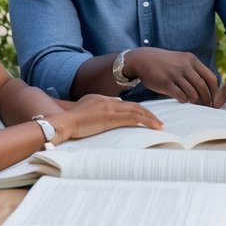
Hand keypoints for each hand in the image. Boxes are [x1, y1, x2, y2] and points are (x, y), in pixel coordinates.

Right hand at [47, 93, 161, 142]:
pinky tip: (151, 126)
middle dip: (148, 114)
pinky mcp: (110, 118)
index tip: (147, 116)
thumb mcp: (87, 107)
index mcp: (105, 99)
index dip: (139, 110)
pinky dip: (143, 122)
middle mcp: (110, 102)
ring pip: (136, 112)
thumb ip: (99, 106)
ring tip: (159, 125)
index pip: (127, 104)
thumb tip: (112, 109)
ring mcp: (111, 109)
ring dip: (149, 118)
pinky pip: (131, 119)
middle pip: (135, 106)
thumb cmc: (72, 118)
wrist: (66, 122)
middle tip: (159, 122)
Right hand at [129, 47, 219, 104]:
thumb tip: (209, 89)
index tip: (214, 99)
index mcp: (192, 60)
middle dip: (207, 99)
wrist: (143, 59)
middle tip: (206, 106)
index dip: (214, 91)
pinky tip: (183, 100)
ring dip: (195, 101)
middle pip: (203, 87)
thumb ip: (195, 71)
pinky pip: (180, 96)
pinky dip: (185, 100)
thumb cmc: (166, 63)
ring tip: (194, 104)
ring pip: (192, 93)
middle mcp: (185, 66)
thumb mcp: (182, 60)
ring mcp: (175, 74)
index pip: (211, 77)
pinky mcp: (165, 83)